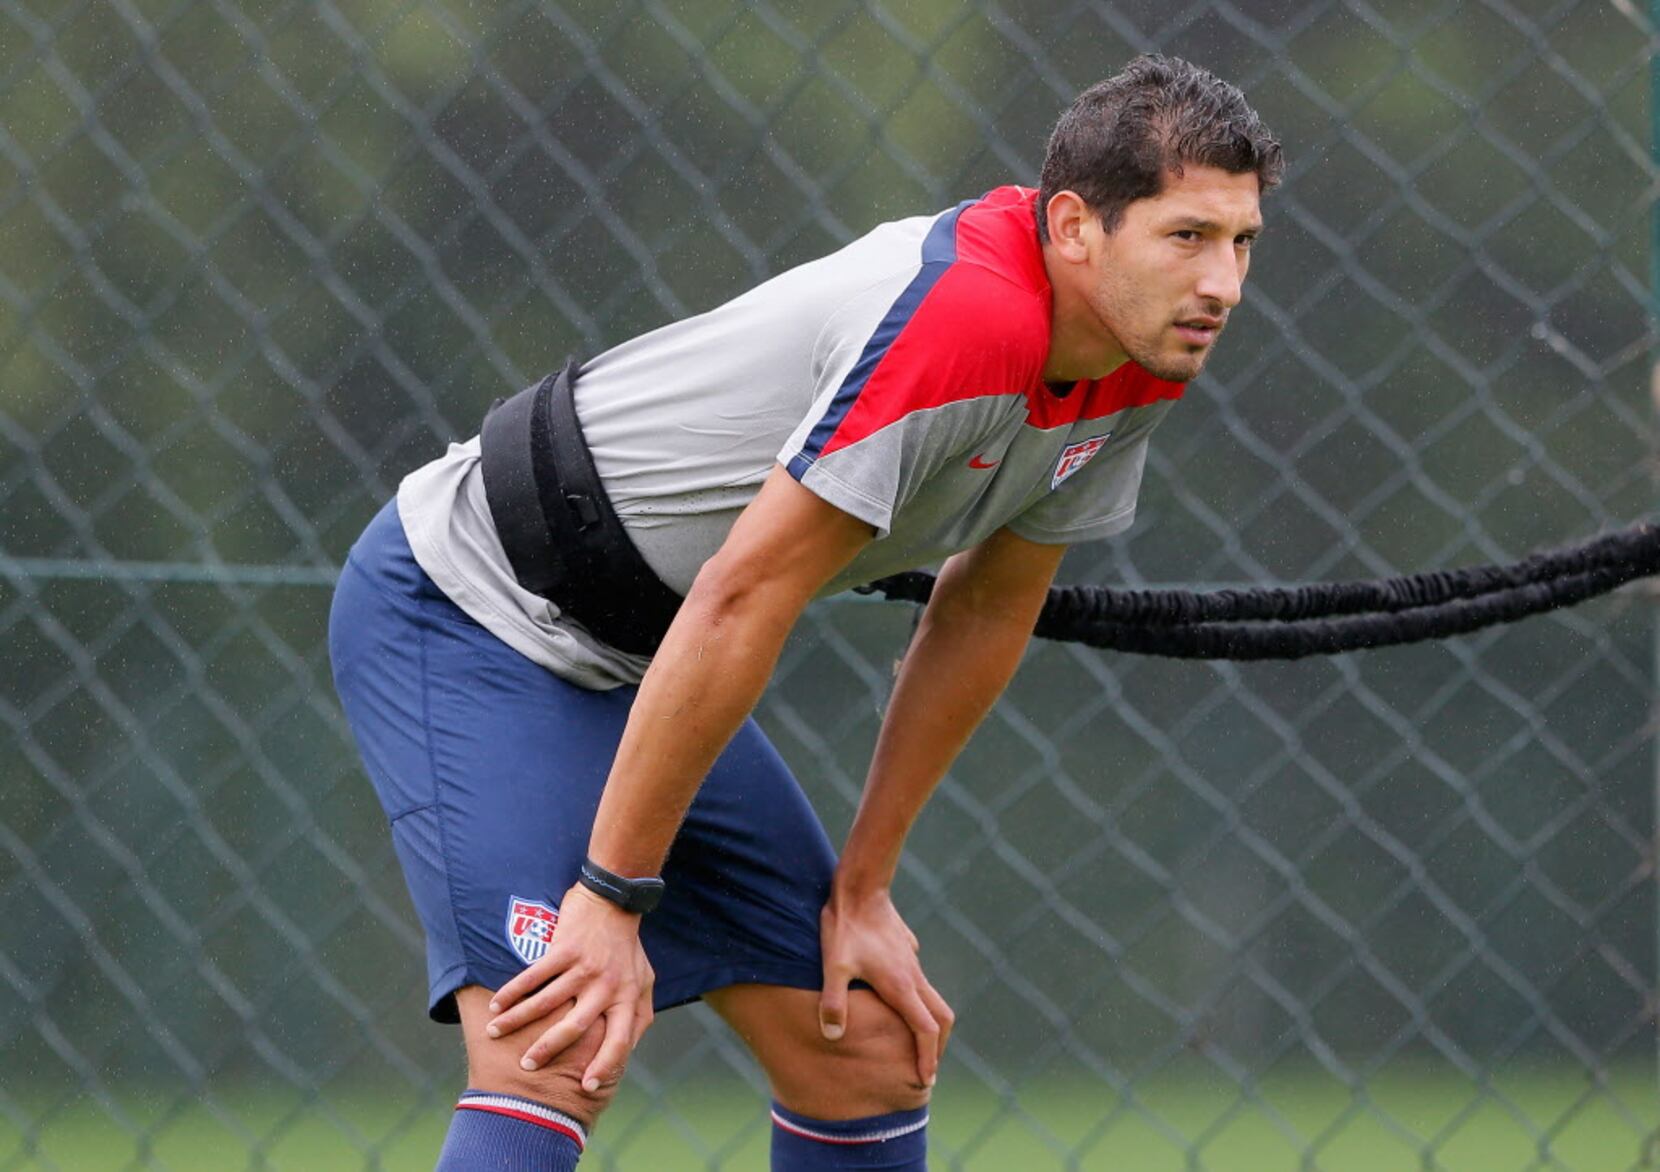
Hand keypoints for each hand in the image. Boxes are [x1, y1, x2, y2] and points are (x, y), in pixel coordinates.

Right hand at [485, 884, 655, 1090]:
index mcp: (628, 998)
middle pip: (575, 1027)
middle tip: (527, 1066)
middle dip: (548, 1049)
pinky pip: (534, 975)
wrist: (615, 902)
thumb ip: (639, 1014)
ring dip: (517, 1019)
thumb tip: (628, 1049)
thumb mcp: (645, 981)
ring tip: (495, 1032)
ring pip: (546, 1002)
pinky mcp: (566, 948)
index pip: (620, 1040)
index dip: (605, 1065)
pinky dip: (512, 991)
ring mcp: (585, 967)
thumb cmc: (628, 947)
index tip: (586, 1088)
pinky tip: (496, 1004)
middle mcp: (607, 986)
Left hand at [818, 886, 953, 1087]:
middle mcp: (913, 976)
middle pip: (941, 1017)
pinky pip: (920, 981)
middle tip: (927, 1067)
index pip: (925, 1030)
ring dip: (929, 1023)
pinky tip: (898, 1003)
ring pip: (933, 999)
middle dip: (938, 1045)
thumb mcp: (833, 966)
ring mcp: (912, 962)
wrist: (860, 887)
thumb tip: (833, 1036)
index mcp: (901, 986)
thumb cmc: (845, 927)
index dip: (927, 1057)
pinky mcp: (906, 950)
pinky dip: (918, 1001)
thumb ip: (833, 1002)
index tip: (925, 1079)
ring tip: (915, 1042)